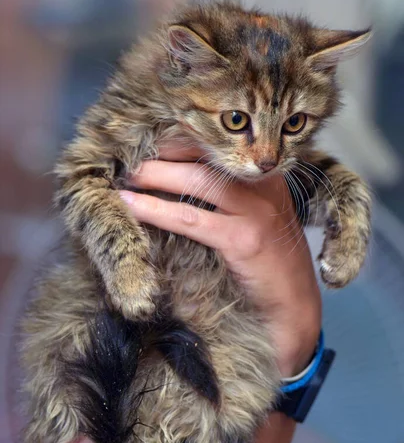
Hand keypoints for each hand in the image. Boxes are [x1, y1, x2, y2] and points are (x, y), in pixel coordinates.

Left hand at [121, 144, 321, 375]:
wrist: (294, 305)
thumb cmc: (268, 262)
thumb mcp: (253, 217)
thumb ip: (226, 196)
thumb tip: (173, 178)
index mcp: (265, 173)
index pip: (216, 143)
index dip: (178, 137)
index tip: (147, 138)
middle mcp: (263, 182)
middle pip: (205, 154)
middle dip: (162, 151)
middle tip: (127, 154)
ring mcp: (256, 209)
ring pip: (195, 180)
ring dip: (153, 175)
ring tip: (124, 177)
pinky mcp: (244, 238)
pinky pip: (190, 218)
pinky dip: (155, 210)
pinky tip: (131, 206)